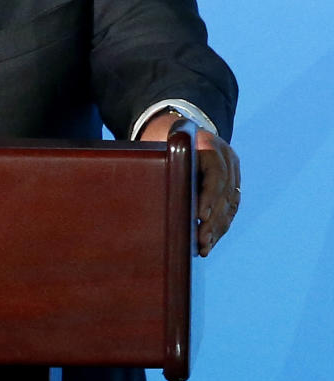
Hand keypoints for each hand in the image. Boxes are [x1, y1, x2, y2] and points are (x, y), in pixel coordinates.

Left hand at [138, 113, 240, 257]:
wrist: (180, 132)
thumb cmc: (162, 142)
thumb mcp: (160, 147)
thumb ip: (160, 163)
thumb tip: (147, 190)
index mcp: (209, 145)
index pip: (216, 173)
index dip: (209, 196)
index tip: (200, 215)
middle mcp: (226, 158)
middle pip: (224, 193)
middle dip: (212, 220)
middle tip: (200, 241)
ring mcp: (232, 172)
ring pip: (229, 205)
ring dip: (216, 229)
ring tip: (203, 248)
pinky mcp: (233, 185)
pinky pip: (229, 209)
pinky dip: (219, 227)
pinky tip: (208, 243)